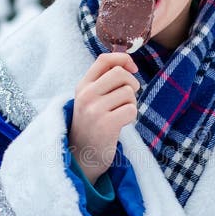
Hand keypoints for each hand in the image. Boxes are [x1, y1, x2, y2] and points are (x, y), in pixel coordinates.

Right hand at [69, 52, 139, 183]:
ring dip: (131, 103)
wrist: (81, 156)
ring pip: (128, 92)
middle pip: (120, 73)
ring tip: (120, 114)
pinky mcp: (106, 124)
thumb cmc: (92, 125)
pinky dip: (131, 116)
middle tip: (128, 97)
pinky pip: (131, 110)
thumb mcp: (91, 99)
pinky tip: (121, 124)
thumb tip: (129, 63)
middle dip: (132, 83)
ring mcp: (94, 110)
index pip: (104, 59)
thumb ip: (104, 81)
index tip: (132, 69)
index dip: (123, 59)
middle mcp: (86, 95)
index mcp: (82, 86)